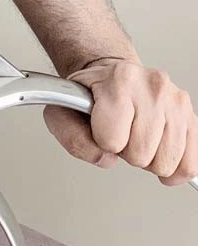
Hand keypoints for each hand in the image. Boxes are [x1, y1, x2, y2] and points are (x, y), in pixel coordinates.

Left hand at [43, 60, 197, 185]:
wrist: (111, 76)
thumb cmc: (87, 98)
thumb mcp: (61, 115)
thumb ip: (72, 140)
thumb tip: (104, 158)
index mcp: (118, 83)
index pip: (112, 141)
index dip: (102, 143)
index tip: (101, 130)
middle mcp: (152, 87)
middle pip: (141, 154)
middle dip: (126, 153)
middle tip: (121, 135)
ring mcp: (175, 100)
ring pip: (166, 161)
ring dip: (148, 159)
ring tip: (137, 138)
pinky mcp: (189, 114)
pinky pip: (192, 161)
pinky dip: (177, 168)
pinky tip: (162, 159)